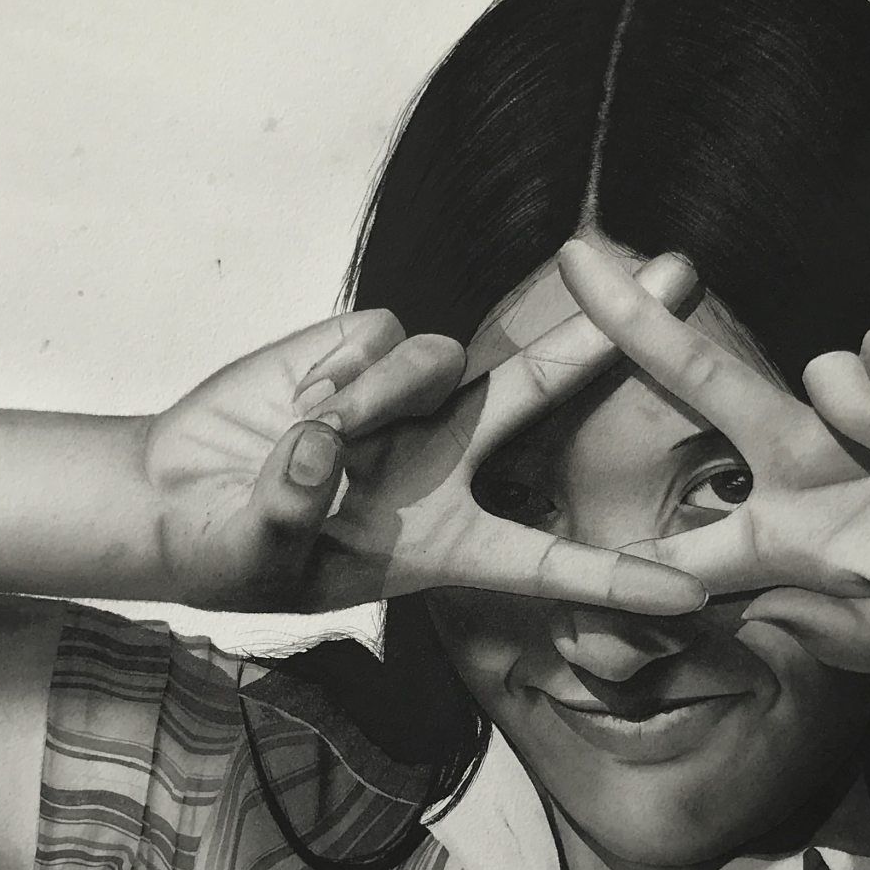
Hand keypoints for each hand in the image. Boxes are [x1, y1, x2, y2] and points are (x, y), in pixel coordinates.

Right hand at [140, 255, 708, 614]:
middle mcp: (444, 465)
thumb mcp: (256, 560)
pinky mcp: (361, 351)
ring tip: (314, 433)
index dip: (616, 579)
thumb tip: (319, 443)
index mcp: (443, 545)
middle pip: (545, 394)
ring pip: (443, 362)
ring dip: (380, 395)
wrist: (175, 494)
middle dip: (618, 336)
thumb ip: (289, 513)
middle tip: (684, 274)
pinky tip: (297, 400)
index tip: (695, 595)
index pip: (544, 563)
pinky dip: (341, 370)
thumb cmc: (225, 553)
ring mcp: (407, 403)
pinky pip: (381, 337)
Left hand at [556, 240, 869, 672]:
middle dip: (636, 326)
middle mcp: (808, 468)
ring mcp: (862, 412)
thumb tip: (735, 603)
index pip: (686, 544)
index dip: (620, 549)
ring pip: (806, 370)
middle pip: (702, 388)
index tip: (538, 531)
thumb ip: (821, 629)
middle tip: (572, 263)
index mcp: (789, 544)